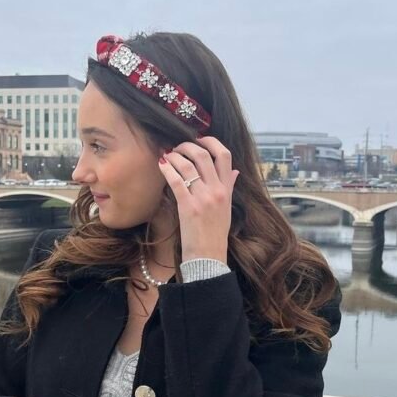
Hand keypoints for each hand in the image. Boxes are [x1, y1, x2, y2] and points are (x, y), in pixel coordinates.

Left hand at [158, 136, 239, 263]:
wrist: (209, 256)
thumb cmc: (216, 233)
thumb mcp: (227, 208)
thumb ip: (230, 187)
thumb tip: (235, 171)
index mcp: (226, 189)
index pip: (224, 155)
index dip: (210, 141)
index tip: (199, 139)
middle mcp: (217, 191)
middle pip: (204, 155)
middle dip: (188, 146)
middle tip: (177, 147)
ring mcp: (203, 198)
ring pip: (188, 165)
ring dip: (174, 156)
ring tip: (167, 155)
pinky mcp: (188, 207)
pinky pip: (176, 181)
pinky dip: (167, 169)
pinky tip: (161, 165)